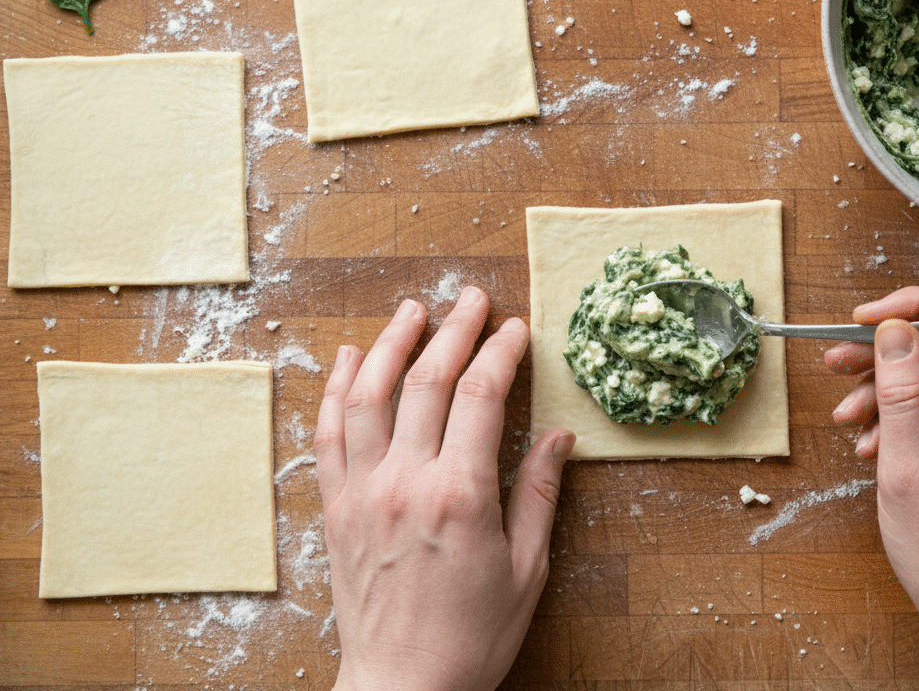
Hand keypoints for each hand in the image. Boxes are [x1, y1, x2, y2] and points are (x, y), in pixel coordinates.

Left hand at [316, 287, 575, 690]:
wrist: (402, 688)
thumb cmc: (470, 638)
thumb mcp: (527, 570)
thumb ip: (539, 495)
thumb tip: (557, 436)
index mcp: (460, 495)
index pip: (479, 396)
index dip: (500, 352)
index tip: (515, 328)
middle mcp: (405, 482)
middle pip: (426, 382)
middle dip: (453, 330)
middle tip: (471, 298)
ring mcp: (363, 492)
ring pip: (368, 395)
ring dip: (391, 344)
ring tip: (411, 310)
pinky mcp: (336, 508)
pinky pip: (329, 434)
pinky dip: (337, 389)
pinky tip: (351, 359)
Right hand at [825, 287, 918, 690]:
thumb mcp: (907, 469)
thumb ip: (902, 392)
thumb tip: (895, 330)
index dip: (909, 309)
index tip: (861, 321)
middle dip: (891, 351)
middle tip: (838, 364)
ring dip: (895, 388)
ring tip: (849, 416)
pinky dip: (915, 414)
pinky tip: (876, 440)